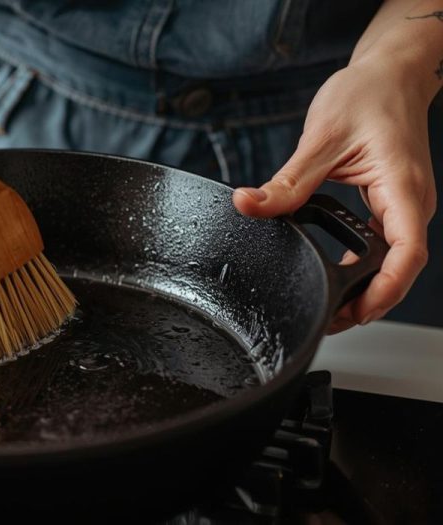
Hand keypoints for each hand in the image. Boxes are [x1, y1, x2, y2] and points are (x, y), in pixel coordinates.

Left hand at [232, 62, 435, 332]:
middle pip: (399, 267)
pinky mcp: (390, 200)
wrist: (389, 73)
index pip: (406, 254)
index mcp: (402, 188)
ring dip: (365, 286)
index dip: (385, 290)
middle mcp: (409, 201)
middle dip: (369, 300)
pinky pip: (381, 242)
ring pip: (391, 259)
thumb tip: (248, 204)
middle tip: (329, 320)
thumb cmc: (367, 95)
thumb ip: (287, 181)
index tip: (355, 311)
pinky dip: (361, 264)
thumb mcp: (321, 138)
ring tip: (330, 307)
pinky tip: (336, 274)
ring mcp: (402, 203)